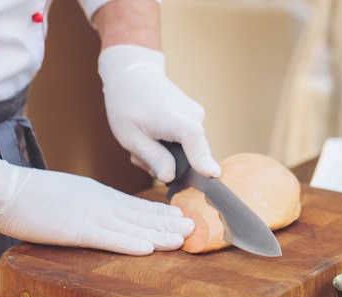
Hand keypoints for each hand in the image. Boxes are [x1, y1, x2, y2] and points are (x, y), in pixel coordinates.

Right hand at [0, 150, 193, 255]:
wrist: (5, 188)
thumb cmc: (33, 195)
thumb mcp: (72, 194)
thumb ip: (92, 204)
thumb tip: (108, 211)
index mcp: (99, 196)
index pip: (137, 207)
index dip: (160, 214)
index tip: (180, 217)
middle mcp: (102, 204)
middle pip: (142, 216)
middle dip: (169, 223)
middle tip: (194, 228)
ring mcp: (91, 216)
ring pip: (133, 227)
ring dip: (159, 234)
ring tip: (182, 239)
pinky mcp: (76, 230)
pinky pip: (108, 238)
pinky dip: (129, 244)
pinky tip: (148, 249)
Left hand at [98, 44, 220, 182]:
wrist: (132, 74)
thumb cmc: (127, 103)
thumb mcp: (132, 137)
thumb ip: (153, 158)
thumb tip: (170, 176)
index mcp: (178, 120)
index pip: (197, 146)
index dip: (204, 163)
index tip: (214, 176)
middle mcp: (194, 117)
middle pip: (191, 155)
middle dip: (167, 163)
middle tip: (140, 156)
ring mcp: (196, 116)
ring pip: (187, 150)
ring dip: (165, 154)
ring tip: (144, 142)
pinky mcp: (194, 117)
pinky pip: (186, 141)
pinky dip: (169, 145)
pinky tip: (152, 135)